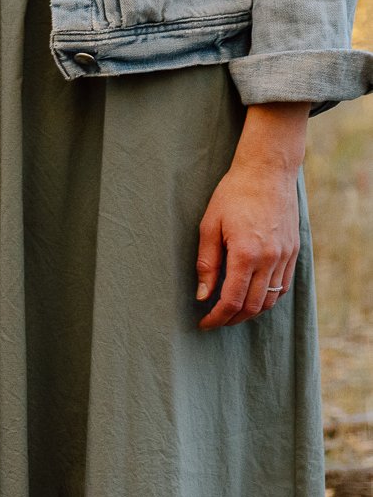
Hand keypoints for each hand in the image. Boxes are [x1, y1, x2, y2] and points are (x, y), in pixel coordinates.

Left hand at [195, 110, 305, 330]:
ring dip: (251, 311)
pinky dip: (268, 297)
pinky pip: (283, 285)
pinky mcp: (293, 250)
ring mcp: (285, 255)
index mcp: (246, 254)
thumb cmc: (232, 196)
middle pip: (253, 305)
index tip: (203, 323)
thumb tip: (203, 295)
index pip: (232, 300)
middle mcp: (270, 258)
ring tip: (231, 312)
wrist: (267, 173)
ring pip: (271, 298)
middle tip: (215, 321)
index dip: (217, 317)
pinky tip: (252, 296)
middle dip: (232, 319)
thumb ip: (207, 264)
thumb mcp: (209, 227)